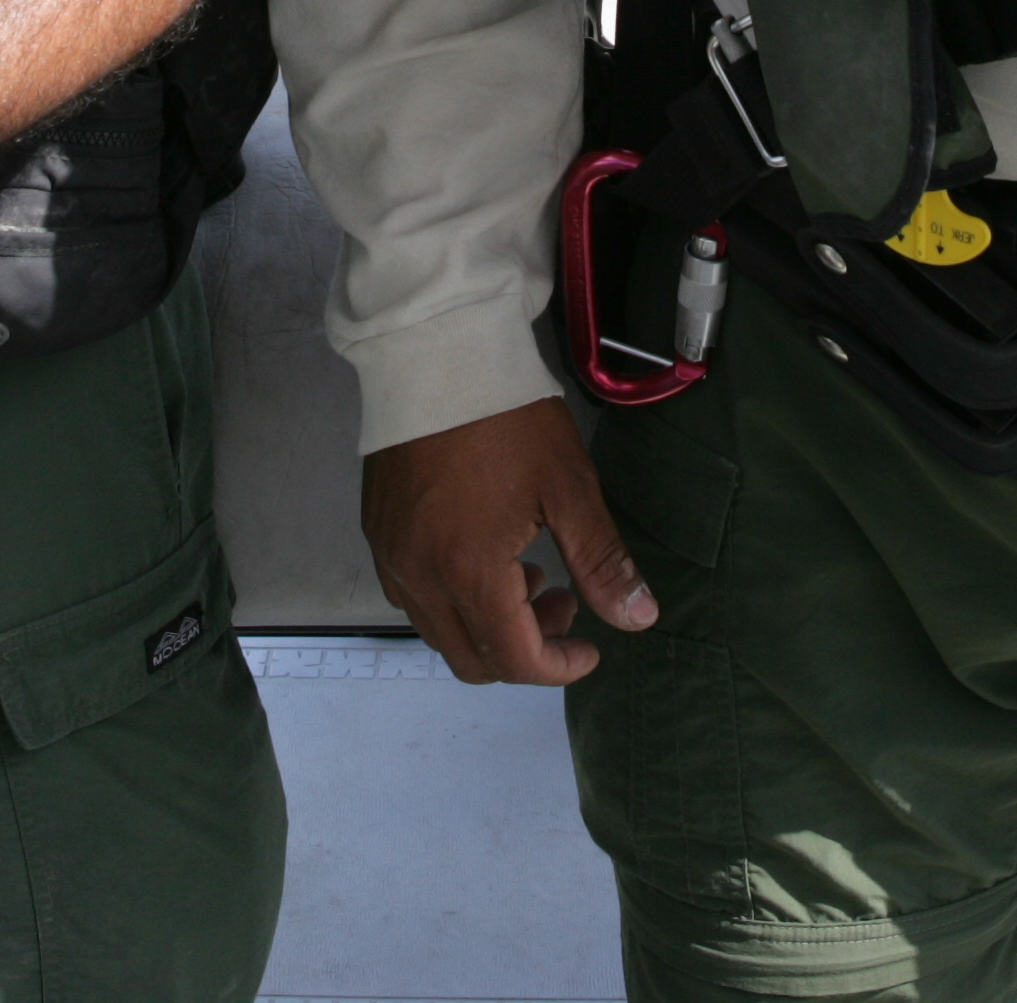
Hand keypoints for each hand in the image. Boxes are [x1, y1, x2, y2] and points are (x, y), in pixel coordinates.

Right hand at [363, 399, 656, 684]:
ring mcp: (391, 556)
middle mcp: (418, 576)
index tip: (590, 648)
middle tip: (564, 603)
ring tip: (527, 575)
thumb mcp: (568, 487)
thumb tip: (639, 618)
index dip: (559, 666)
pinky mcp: (377, 533)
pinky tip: (483, 557)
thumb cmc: (505, 414)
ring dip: (488, 627)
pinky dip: (452, 600)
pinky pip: (411, 597)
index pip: (515, 659)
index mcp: (468, 571)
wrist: (434, 350)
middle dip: (526, 651)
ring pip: (439, 631)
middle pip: (472, 659)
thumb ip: (601, 562)